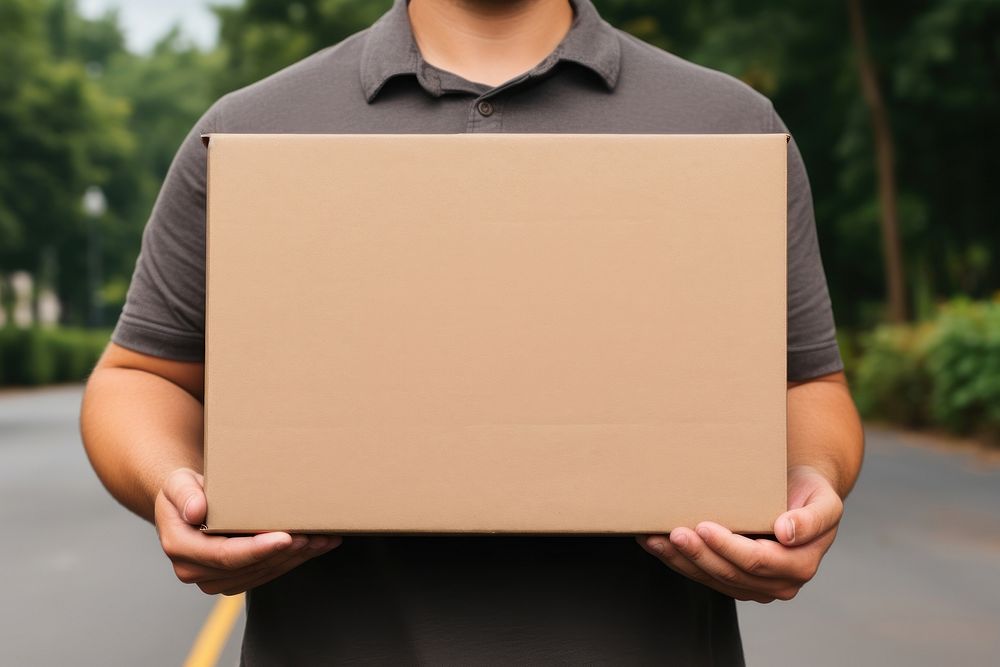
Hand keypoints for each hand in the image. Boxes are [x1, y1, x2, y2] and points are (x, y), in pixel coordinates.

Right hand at [154, 467, 341, 595]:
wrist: (188, 505)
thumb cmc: (186, 490)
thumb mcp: (179, 483)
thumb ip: (185, 494)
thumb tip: (195, 511)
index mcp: (180, 547)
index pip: (224, 554)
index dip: (257, 549)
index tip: (285, 538)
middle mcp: (193, 570)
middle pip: (248, 567)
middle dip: (284, 552)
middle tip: (313, 535)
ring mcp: (214, 579)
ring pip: (262, 573)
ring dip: (294, 558)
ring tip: (321, 539)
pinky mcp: (233, 580)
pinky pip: (267, 574)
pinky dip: (293, 559)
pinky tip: (315, 546)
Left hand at [635, 465, 842, 602]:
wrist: (802, 498)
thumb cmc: (810, 493)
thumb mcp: (824, 501)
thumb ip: (812, 518)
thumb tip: (786, 532)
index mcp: (800, 564)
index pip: (757, 560)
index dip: (728, 546)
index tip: (703, 526)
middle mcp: (780, 583)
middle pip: (730, 573)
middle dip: (698, 554)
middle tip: (673, 532)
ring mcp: (756, 586)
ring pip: (713, 579)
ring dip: (681, 561)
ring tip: (655, 540)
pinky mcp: (736, 582)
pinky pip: (705, 576)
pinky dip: (679, 561)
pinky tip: (657, 545)